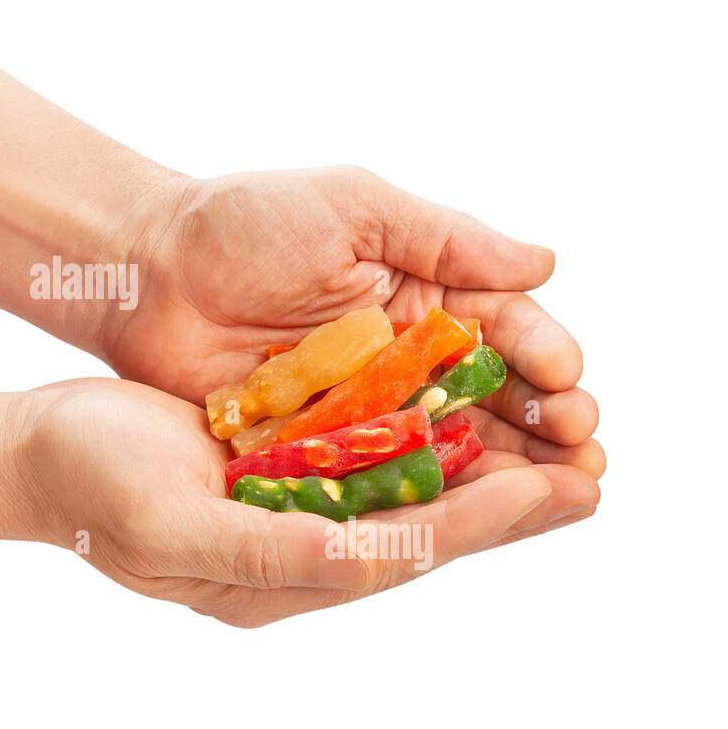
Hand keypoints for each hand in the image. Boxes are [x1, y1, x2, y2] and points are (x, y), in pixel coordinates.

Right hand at [13, 378, 600, 627]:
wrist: (36, 446)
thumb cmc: (87, 486)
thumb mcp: (167, 522)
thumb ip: (267, 549)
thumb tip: (367, 558)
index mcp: (273, 578)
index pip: (396, 552)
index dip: (478, 524)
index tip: (551, 493)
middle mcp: (292, 549)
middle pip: (418, 528)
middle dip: (504, 506)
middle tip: (590, 476)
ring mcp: (284, 505)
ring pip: (400, 491)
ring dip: (475, 470)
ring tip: (550, 445)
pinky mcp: (274, 463)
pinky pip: (362, 454)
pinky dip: (418, 436)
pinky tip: (460, 411)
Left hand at [103, 167, 603, 479]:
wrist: (144, 270)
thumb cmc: (243, 222)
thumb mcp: (353, 210)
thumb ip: (445, 239)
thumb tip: (546, 263)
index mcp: (421, 291)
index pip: (504, 329)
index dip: (543, 356)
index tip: (567, 382)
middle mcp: (402, 355)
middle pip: (490, 398)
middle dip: (542, 426)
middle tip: (583, 459)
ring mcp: (361, 407)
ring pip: (447, 446)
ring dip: (501, 473)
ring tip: (552, 498)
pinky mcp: (316, 448)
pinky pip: (378, 479)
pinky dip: (421, 497)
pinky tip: (462, 518)